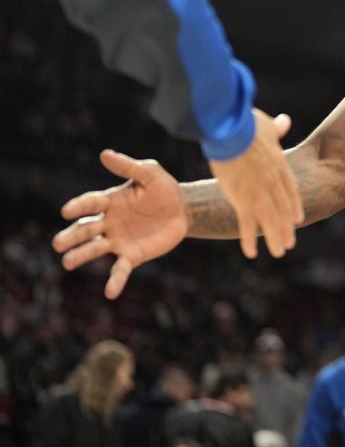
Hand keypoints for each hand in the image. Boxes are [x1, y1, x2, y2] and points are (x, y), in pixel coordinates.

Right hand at [53, 149, 187, 298]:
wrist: (184, 210)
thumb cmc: (164, 188)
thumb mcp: (150, 173)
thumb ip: (128, 166)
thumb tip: (104, 154)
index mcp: (110, 202)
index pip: (91, 204)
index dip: (79, 207)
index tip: (66, 211)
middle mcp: (109, 222)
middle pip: (86, 230)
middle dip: (72, 236)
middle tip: (58, 243)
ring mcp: (118, 240)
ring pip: (95, 250)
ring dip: (81, 256)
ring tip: (67, 262)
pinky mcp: (132, 255)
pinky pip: (120, 269)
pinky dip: (115, 281)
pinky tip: (110, 292)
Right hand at [207, 109, 302, 258]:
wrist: (230, 130)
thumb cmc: (245, 123)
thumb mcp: (265, 124)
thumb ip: (276, 128)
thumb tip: (285, 121)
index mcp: (279, 165)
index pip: (290, 190)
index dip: (294, 206)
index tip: (298, 219)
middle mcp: (273, 182)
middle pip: (283, 209)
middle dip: (286, 227)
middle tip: (289, 243)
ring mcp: (260, 192)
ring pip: (271, 220)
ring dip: (275, 237)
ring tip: (279, 251)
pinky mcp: (242, 198)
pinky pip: (247, 223)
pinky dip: (249, 239)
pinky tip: (252, 252)